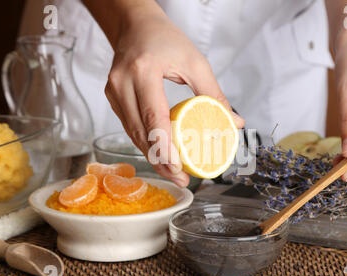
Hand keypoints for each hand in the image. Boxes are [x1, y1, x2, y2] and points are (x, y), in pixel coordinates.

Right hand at [103, 1, 243, 186]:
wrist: (135, 26)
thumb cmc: (165, 40)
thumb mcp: (195, 63)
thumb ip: (215, 95)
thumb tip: (234, 123)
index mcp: (143, 71)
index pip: (153, 117)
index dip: (165, 148)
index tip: (179, 168)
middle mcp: (122, 83)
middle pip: (141, 133)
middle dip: (160, 161)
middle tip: (181, 179)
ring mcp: (113, 92)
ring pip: (133, 134)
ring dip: (152, 156)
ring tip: (174, 172)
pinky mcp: (112, 98)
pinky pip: (129, 127)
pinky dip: (145, 143)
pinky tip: (160, 154)